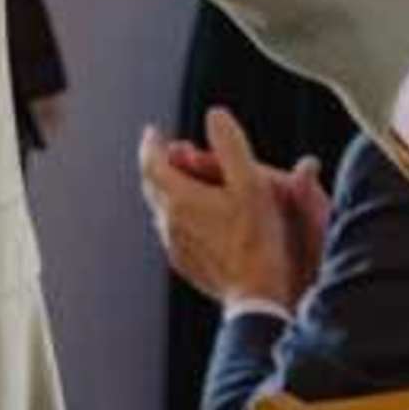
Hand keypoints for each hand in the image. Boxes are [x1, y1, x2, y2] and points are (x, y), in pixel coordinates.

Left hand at [139, 109, 322, 310]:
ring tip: (188, 181)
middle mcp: (168, 221)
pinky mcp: (185, 263)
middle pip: (152, 185)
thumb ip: (230, 146)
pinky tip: (199, 216)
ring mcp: (174, 245)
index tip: (153, 131)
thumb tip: (215, 115)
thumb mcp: (250, 183)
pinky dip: (181, 215)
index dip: (151, 143)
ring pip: (162, 209)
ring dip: (171, 190)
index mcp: (178, 198)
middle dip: (160, 164)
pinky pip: (174, 231)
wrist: (256, 294)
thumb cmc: (256, 238)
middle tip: (173, 151)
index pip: (151, 162)